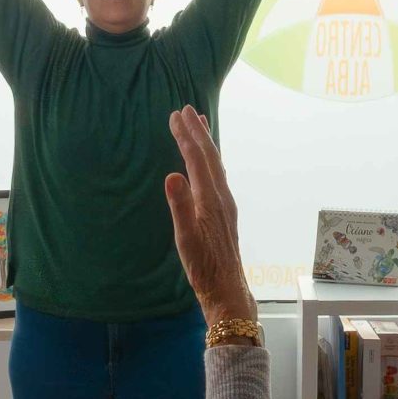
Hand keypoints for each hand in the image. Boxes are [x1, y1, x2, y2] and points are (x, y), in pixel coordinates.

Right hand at [165, 107, 253, 324]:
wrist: (226, 289)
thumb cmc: (203, 267)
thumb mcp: (185, 239)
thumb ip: (180, 206)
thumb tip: (171, 176)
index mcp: (211, 199)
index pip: (197, 159)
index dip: (186, 136)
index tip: (176, 115)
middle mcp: (221, 197)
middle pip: (209, 157)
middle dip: (196, 132)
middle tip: (186, 110)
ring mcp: (225, 205)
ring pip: (215, 165)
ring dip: (206, 143)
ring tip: (200, 125)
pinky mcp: (225, 213)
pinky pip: (216, 176)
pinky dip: (210, 160)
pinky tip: (206, 164)